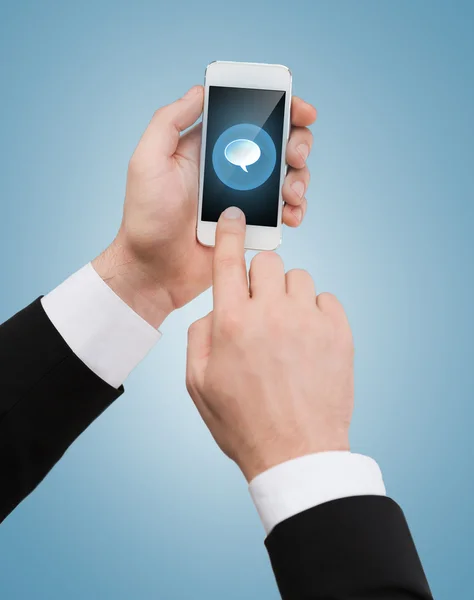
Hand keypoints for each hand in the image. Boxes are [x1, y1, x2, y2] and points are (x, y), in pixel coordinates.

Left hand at [93, 86, 316, 326]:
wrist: (155, 269)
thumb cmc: (146, 217)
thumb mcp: (147, 161)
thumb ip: (169, 122)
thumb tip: (199, 91)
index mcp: (210, 147)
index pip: (250, 116)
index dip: (280, 107)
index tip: (299, 109)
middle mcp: (232, 167)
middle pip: (279, 142)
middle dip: (298, 141)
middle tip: (294, 154)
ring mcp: (246, 197)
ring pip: (288, 175)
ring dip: (300, 177)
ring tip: (289, 192)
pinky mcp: (253, 224)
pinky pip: (285, 211)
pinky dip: (296, 209)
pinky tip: (290, 215)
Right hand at [186, 208, 353, 481]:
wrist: (297, 453)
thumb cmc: (243, 422)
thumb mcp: (198, 384)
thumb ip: (200, 336)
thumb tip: (215, 308)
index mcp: (232, 323)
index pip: (230, 261)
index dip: (230, 232)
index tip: (234, 216)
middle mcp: (271, 314)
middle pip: (268, 262)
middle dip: (260, 277)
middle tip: (259, 307)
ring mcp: (309, 321)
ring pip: (298, 278)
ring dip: (288, 295)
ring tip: (286, 328)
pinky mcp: (339, 333)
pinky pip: (327, 299)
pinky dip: (316, 311)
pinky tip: (309, 339)